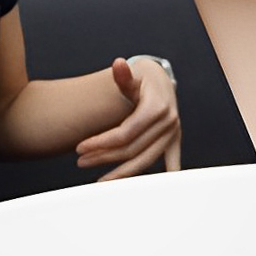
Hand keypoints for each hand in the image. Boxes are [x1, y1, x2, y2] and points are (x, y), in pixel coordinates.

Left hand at [75, 58, 181, 179]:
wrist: (162, 79)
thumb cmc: (143, 79)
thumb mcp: (133, 76)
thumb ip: (123, 76)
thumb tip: (117, 65)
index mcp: (157, 108)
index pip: (125, 134)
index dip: (101, 143)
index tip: (80, 148)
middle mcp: (168, 122)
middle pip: (133, 149)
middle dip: (104, 157)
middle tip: (81, 162)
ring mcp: (173, 133)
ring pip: (146, 160)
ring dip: (123, 173)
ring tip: (101, 181)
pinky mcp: (175, 140)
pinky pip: (170, 161)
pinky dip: (162, 176)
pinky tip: (148, 190)